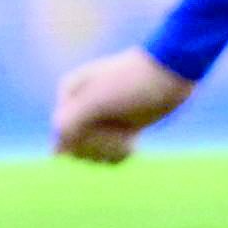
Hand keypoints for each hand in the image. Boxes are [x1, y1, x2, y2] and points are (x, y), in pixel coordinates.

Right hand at [51, 46, 197, 162]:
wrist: (171, 74)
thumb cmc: (133, 83)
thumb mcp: (97, 100)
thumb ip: (70, 123)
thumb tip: (55, 153)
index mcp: (69, 93)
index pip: (63, 134)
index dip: (85, 139)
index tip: (108, 128)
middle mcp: (79, 106)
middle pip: (76, 147)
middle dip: (100, 146)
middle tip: (123, 135)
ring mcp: (98, 117)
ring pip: (92, 153)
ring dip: (112, 152)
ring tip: (131, 140)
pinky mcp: (116, 127)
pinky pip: (107, 153)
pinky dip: (120, 153)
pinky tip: (134, 143)